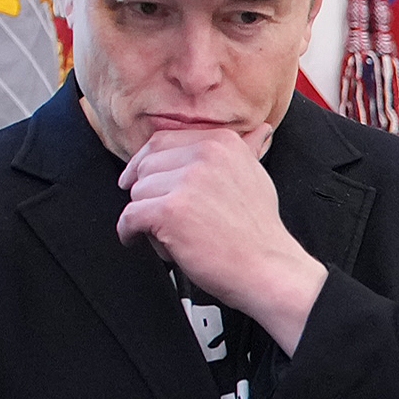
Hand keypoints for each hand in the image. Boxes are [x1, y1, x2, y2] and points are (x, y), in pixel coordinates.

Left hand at [115, 127, 327, 351]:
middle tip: (164, 216)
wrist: (269, 269)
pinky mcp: (170, 211)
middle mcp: (205, 155)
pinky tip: (139, 239)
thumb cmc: (260, 231)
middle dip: (148, 194)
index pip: (161, 142)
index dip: (144, 163)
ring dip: (145, 217)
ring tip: (169, 233)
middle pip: (146, 168)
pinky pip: (130, 217)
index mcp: (222, 143)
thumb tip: (261, 130)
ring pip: (138, 194)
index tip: (138, 179)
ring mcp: (187, 182)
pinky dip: (129, 232)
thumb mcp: (256, 178)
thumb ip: (247, 150)